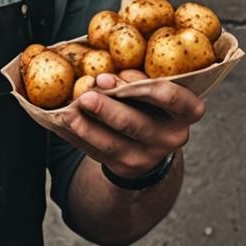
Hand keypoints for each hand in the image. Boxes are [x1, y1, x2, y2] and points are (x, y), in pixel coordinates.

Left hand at [51, 73, 204, 179]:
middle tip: (85, 96)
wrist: (148, 142)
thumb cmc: (147, 100)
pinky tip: (60, 123)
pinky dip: (75, 137)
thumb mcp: (149, 86)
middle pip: (136, 124)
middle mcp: (171, 137)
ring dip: (86, 127)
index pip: (172, 97)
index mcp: (185, 110)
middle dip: (108, 110)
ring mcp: (148, 158)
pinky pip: (95, 152)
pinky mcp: (124, 168)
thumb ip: (132, 79)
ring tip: (68, 112)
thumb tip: (102, 79)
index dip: (144, 87)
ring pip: (112, 144)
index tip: (116, 77)